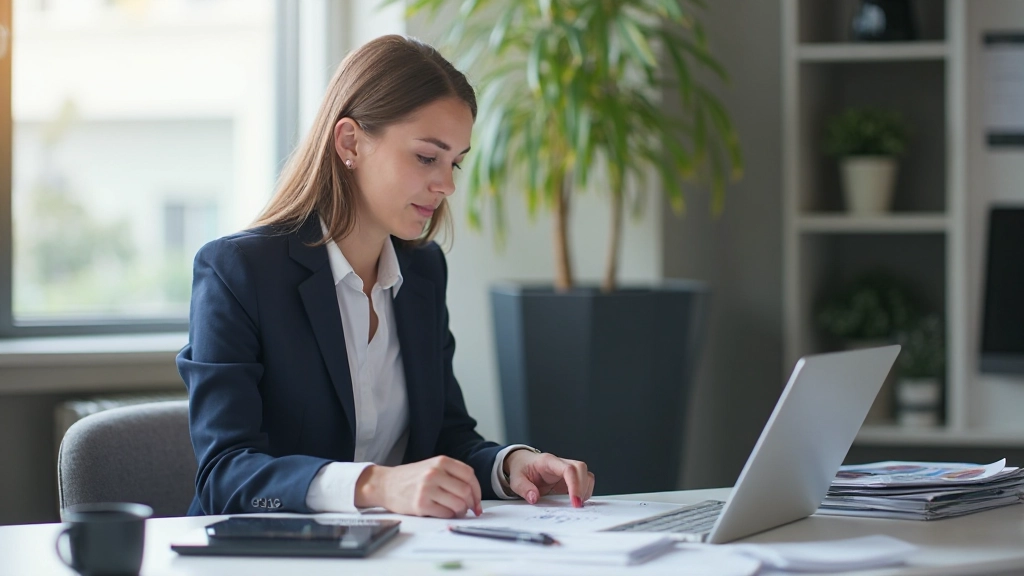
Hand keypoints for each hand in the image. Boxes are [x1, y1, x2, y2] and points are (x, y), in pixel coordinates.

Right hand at [354, 456, 482, 517]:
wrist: (385, 484)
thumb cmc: (411, 477)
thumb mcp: (432, 466)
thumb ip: (452, 474)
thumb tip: (474, 494)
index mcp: (440, 461)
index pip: (469, 475)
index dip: (477, 490)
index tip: (477, 500)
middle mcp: (434, 473)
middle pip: (465, 491)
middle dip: (471, 503)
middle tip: (469, 509)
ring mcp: (427, 489)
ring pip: (458, 504)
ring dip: (461, 511)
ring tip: (457, 512)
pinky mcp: (421, 505)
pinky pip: (445, 513)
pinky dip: (449, 515)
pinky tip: (444, 512)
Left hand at [504, 450, 594, 507]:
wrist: (522, 463)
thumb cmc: (521, 469)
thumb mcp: (516, 480)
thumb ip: (524, 489)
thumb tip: (534, 498)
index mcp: (547, 461)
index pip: (568, 469)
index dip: (575, 485)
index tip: (574, 502)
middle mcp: (560, 463)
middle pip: (581, 468)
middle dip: (582, 488)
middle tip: (576, 506)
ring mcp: (566, 470)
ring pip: (586, 474)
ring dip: (585, 490)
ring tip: (576, 504)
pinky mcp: (570, 478)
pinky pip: (584, 481)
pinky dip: (584, 492)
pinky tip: (575, 501)